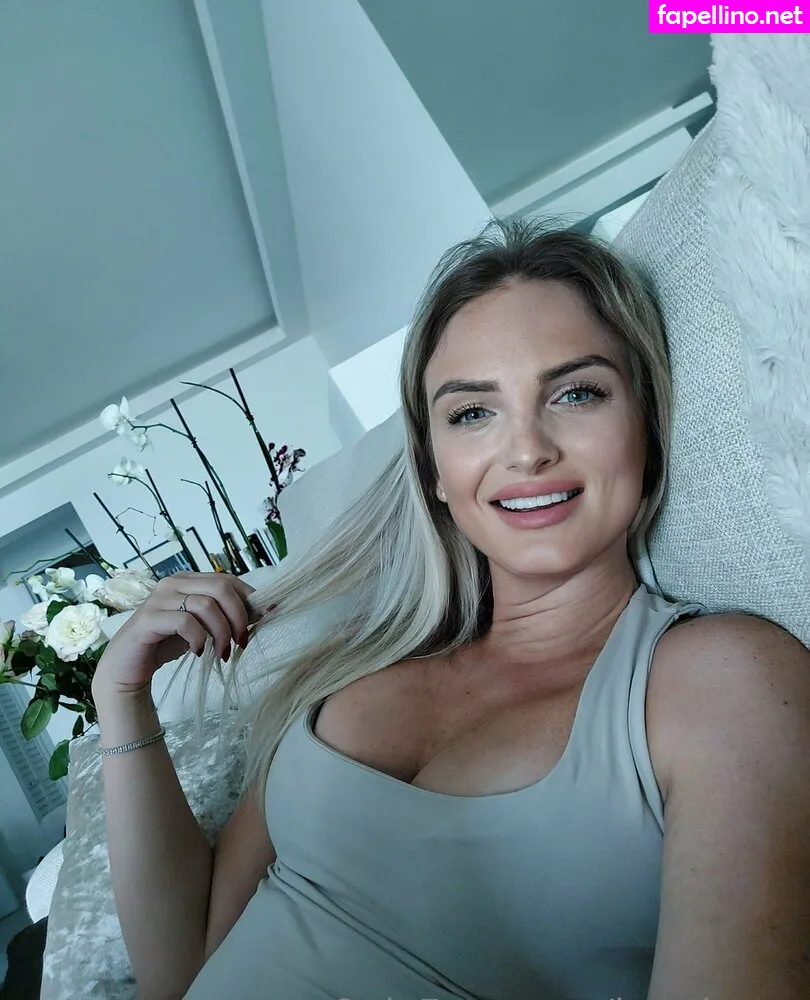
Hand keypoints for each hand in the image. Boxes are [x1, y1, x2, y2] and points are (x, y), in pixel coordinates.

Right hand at [92, 572, 255, 697]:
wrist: (129, 665)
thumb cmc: (169, 642)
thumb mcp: (204, 626)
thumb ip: (226, 615)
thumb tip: (266, 611)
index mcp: (189, 580)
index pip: (228, 579)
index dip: (250, 599)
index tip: (264, 620)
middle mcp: (174, 583)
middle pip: (221, 588)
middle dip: (239, 616)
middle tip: (241, 642)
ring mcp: (159, 598)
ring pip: (206, 605)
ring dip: (221, 632)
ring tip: (221, 653)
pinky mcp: (148, 618)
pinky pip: (185, 622)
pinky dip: (199, 638)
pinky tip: (198, 651)